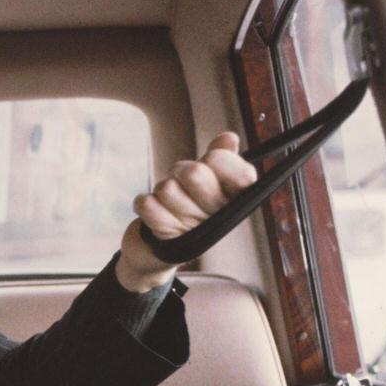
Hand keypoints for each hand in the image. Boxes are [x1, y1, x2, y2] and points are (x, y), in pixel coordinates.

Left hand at [116, 131, 258, 291]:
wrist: (159, 247)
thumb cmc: (189, 205)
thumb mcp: (208, 180)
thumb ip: (219, 158)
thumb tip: (229, 138)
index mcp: (235, 200)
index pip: (242, 173)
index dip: (220, 159)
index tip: (211, 159)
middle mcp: (219, 217)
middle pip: (195, 172)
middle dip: (181, 170)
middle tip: (182, 179)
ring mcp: (192, 230)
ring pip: (166, 188)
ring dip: (161, 190)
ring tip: (168, 202)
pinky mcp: (164, 238)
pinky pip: (146, 204)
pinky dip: (143, 203)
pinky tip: (153, 211)